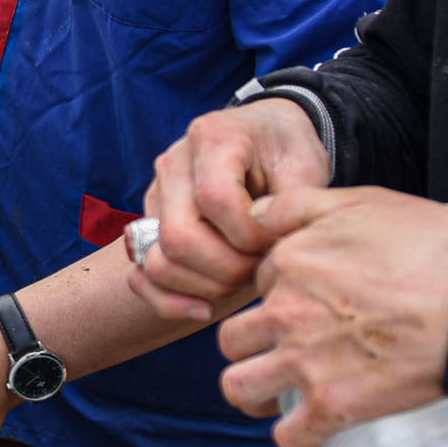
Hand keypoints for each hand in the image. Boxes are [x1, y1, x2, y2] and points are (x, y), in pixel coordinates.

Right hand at [130, 98, 333, 321]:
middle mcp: (174, 164)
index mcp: (213, 137)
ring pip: (158, 262)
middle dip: (227, 268)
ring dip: (204, 286)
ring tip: (241, 280)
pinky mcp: (150, 227)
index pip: (216, 200)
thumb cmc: (287, 153)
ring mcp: (157, 197)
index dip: (251, 234)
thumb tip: (269, 252)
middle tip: (260, 268)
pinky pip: (142, 277)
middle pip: (178, 237)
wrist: (267, 140)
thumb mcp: (306, 167)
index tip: (278, 241)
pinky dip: (169, 302)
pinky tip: (205, 309)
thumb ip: (292, 208)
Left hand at [215, 188, 447, 446]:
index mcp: (289, 262)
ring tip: (275, 393)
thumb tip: (255, 213)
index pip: (257, 284)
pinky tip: (310, 428)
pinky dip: (296, 437)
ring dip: (254, 393)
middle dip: (250, 345)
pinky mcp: (334, 406)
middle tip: (278, 350)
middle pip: (233, 338)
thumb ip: (299, 204)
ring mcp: (305, 362)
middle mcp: (285, 312)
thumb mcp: (363, 200)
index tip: (305, 301)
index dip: (277, 292)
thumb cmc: (434, 249)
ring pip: (239, 388)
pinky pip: (289, 437)